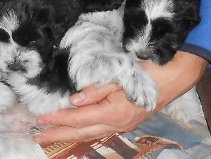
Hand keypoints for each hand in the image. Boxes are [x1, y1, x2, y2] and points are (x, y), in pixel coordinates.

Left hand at [34, 51, 206, 143]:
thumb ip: (97, 88)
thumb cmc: (146, 73)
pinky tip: (75, 133)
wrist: (172, 78)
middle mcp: (117, 124)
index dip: (59, 118)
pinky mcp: (125, 123)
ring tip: (50, 137)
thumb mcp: (120, 75)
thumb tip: (74, 100)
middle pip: (82, 132)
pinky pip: (99, 131)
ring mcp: (122, 126)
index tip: (41, 118)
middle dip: (58, 134)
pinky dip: (83, 133)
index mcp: (114, 111)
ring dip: (68, 136)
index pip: (79, 118)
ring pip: (90, 134)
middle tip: (37, 136)